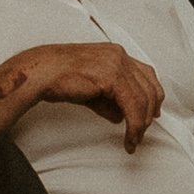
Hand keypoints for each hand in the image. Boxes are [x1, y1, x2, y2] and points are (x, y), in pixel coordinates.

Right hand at [0, 35, 164, 146]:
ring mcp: (117, 64)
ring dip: (141, 124)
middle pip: (150, 87)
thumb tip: (121, 116)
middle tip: (141, 132)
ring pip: (143, 100)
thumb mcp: (91, 87)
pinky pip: (132, 107)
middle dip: (148, 114)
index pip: (147, 75)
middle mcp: (119, 55)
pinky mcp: (111, 77)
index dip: (152, 97)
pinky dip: (134, 125)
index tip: (151, 115)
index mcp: (115, 53)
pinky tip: (128, 137)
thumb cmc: (59, 78)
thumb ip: (109, 98)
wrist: (41, 73)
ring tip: (133, 140)